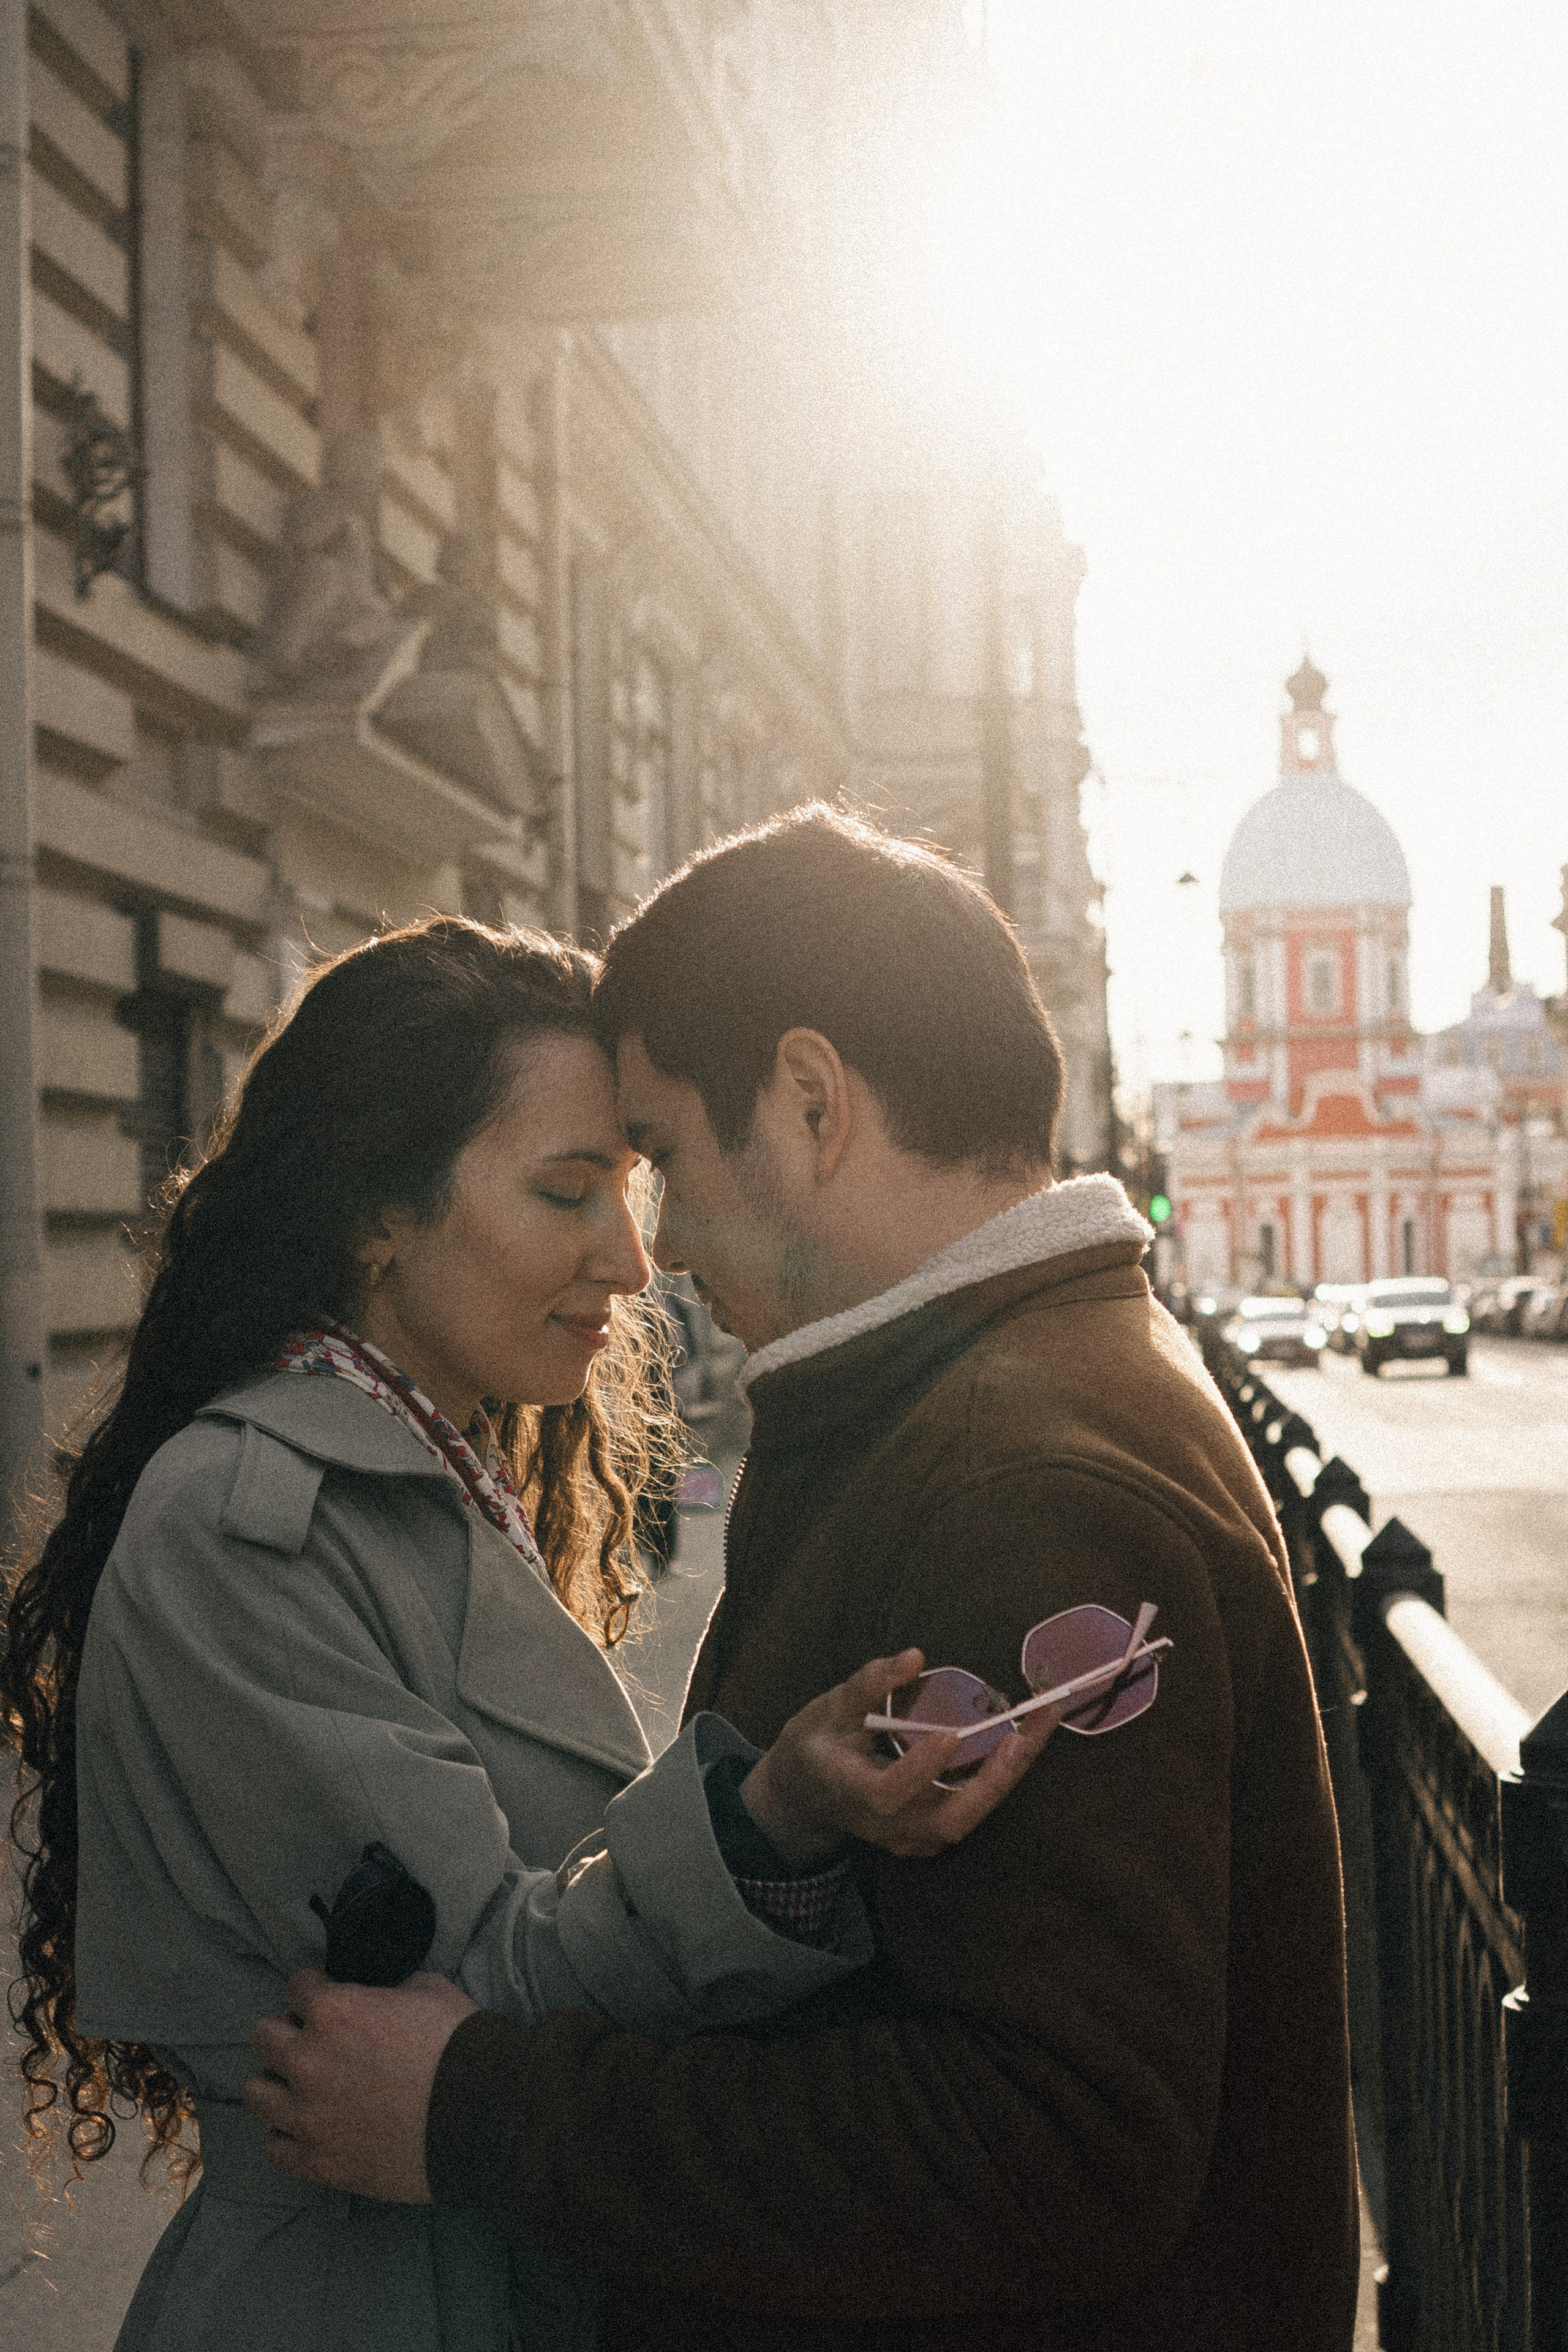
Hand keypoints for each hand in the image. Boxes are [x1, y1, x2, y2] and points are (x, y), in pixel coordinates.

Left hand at [243, 1968, 476, 2201]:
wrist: (484, 2118)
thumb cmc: (460, 2046)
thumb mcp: (428, 1990)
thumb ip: (386, 1991)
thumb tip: (378, 1999)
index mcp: (334, 2010)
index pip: (296, 1985)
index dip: (317, 1988)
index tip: (329, 1997)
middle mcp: (308, 2061)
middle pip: (262, 2036)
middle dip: (288, 2032)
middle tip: (316, 2041)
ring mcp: (308, 2116)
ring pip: (257, 2093)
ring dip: (280, 2085)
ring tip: (308, 2088)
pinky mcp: (318, 2162)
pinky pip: (274, 2147)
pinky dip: (290, 2135)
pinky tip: (315, 2127)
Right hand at [740, 1649, 1062, 1865]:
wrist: (805, 1796)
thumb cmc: (815, 1746)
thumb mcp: (826, 1708)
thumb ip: (868, 1684)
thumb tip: (914, 1656)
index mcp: (851, 1793)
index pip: (888, 1794)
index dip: (919, 1770)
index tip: (949, 1734)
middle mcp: (885, 1826)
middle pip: (948, 1822)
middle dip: (992, 1782)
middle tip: (1024, 1735)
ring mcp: (910, 1837)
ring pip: (968, 1818)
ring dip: (1008, 1774)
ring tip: (1040, 1723)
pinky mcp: (929, 1834)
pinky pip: (970, 1811)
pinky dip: (998, 1777)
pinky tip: (1023, 1737)